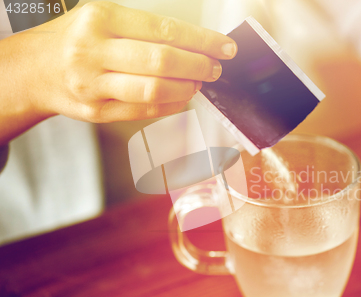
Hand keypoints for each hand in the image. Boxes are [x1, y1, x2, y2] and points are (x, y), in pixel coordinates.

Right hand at [1, 1, 236, 136]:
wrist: (33, 70)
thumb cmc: (75, 39)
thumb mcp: (101, 18)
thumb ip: (143, 29)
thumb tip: (194, 44)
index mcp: (100, 19)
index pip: (164, 30)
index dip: (201, 41)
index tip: (224, 47)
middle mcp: (93, 51)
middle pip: (162, 61)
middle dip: (198, 66)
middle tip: (215, 68)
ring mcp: (93, 85)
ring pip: (154, 90)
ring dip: (186, 88)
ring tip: (199, 82)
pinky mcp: (96, 112)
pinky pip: (144, 112)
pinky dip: (171, 106)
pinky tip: (182, 97)